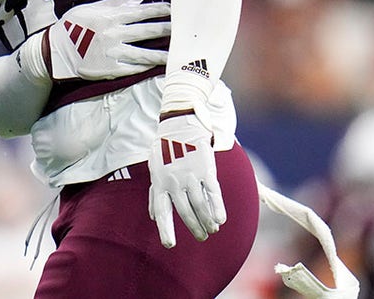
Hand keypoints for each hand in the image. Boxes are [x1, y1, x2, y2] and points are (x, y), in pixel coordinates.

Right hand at [46, 0, 169, 79]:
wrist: (55, 50)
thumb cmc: (73, 26)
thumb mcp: (90, 8)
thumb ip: (116, 2)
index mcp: (111, 17)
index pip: (141, 12)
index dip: (160, 10)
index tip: (173, 9)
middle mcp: (115, 34)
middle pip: (147, 31)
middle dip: (167, 29)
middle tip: (184, 29)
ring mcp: (114, 53)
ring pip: (145, 54)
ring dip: (163, 53)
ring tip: (177, 53)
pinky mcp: (111, 69)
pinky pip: (134, 68)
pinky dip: (147, 67)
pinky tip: (159, 66)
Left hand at [147, 111, 224, 247]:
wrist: (180, 127)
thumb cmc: (165, 151)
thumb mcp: (154, 170)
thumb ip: (154, 194)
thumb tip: (152, 216)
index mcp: (160, 183)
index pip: (162, 211)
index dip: (165, 229)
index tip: (169, 245)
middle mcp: (174, 182)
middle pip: (184, 211)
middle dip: (194, 227)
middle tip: (202, 238)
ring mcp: (190, 176)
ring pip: (199, 205)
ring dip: (206, 221)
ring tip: (212, 230)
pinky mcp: (205, 170)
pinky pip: (212, 193)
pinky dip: (217, 207)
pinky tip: (221, 220)